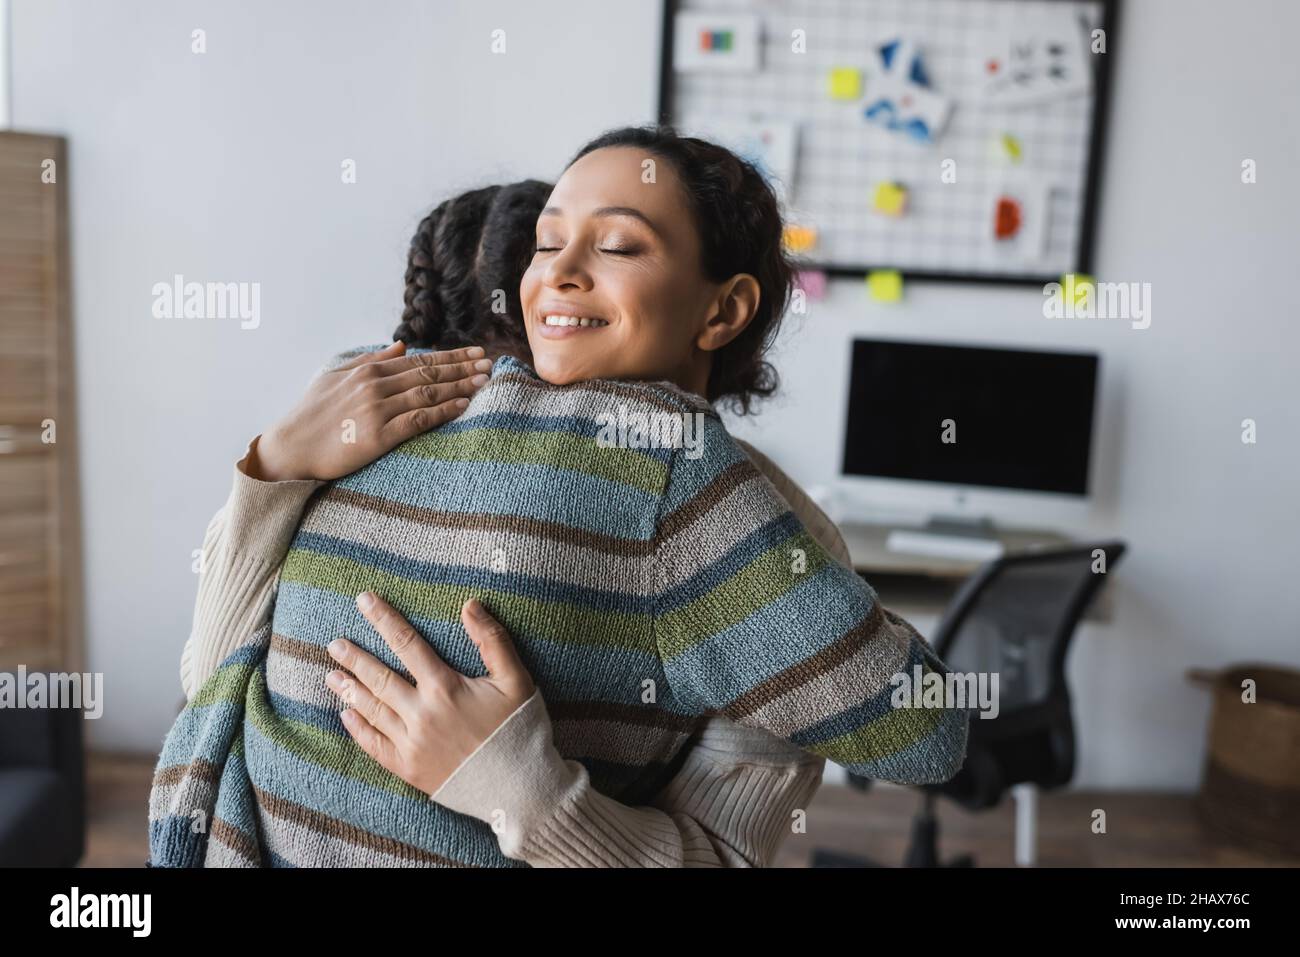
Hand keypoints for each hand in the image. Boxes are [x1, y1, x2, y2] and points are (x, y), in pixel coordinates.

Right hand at [248, 341, 492, 481]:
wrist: (289, 447)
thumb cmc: (311, 414)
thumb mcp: (336, 377)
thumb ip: (371, 360)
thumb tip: (401, 346)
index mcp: (368, 371)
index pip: (419, 360)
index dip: (451, 356)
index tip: (476, 353)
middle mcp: (374, 386)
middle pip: (429, 373)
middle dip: (463, 367)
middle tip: (490, 364)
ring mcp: (376, 410)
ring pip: (427, 393)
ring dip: (459, 386)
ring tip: (484, 382)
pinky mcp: (377, 436)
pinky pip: (417, 421)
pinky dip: (442, 411)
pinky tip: (462, 407)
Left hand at [326, 593, 536, 796]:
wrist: (518, 788)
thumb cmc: (519, 729)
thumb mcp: (516, 679)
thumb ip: (492, 639)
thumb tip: (470, 605)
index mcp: (445, 687)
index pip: (407, 643)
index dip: (384, 619)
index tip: (364, 601)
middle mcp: (421, 713)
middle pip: (380, 677)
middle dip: (355, 658)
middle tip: (334, 643)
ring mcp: (411, 743)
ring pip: (372, 710)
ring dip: (349, 691)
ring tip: (330, 675)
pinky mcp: (409, 769)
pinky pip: (374, 746)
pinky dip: (357, 730)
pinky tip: (345, 716)